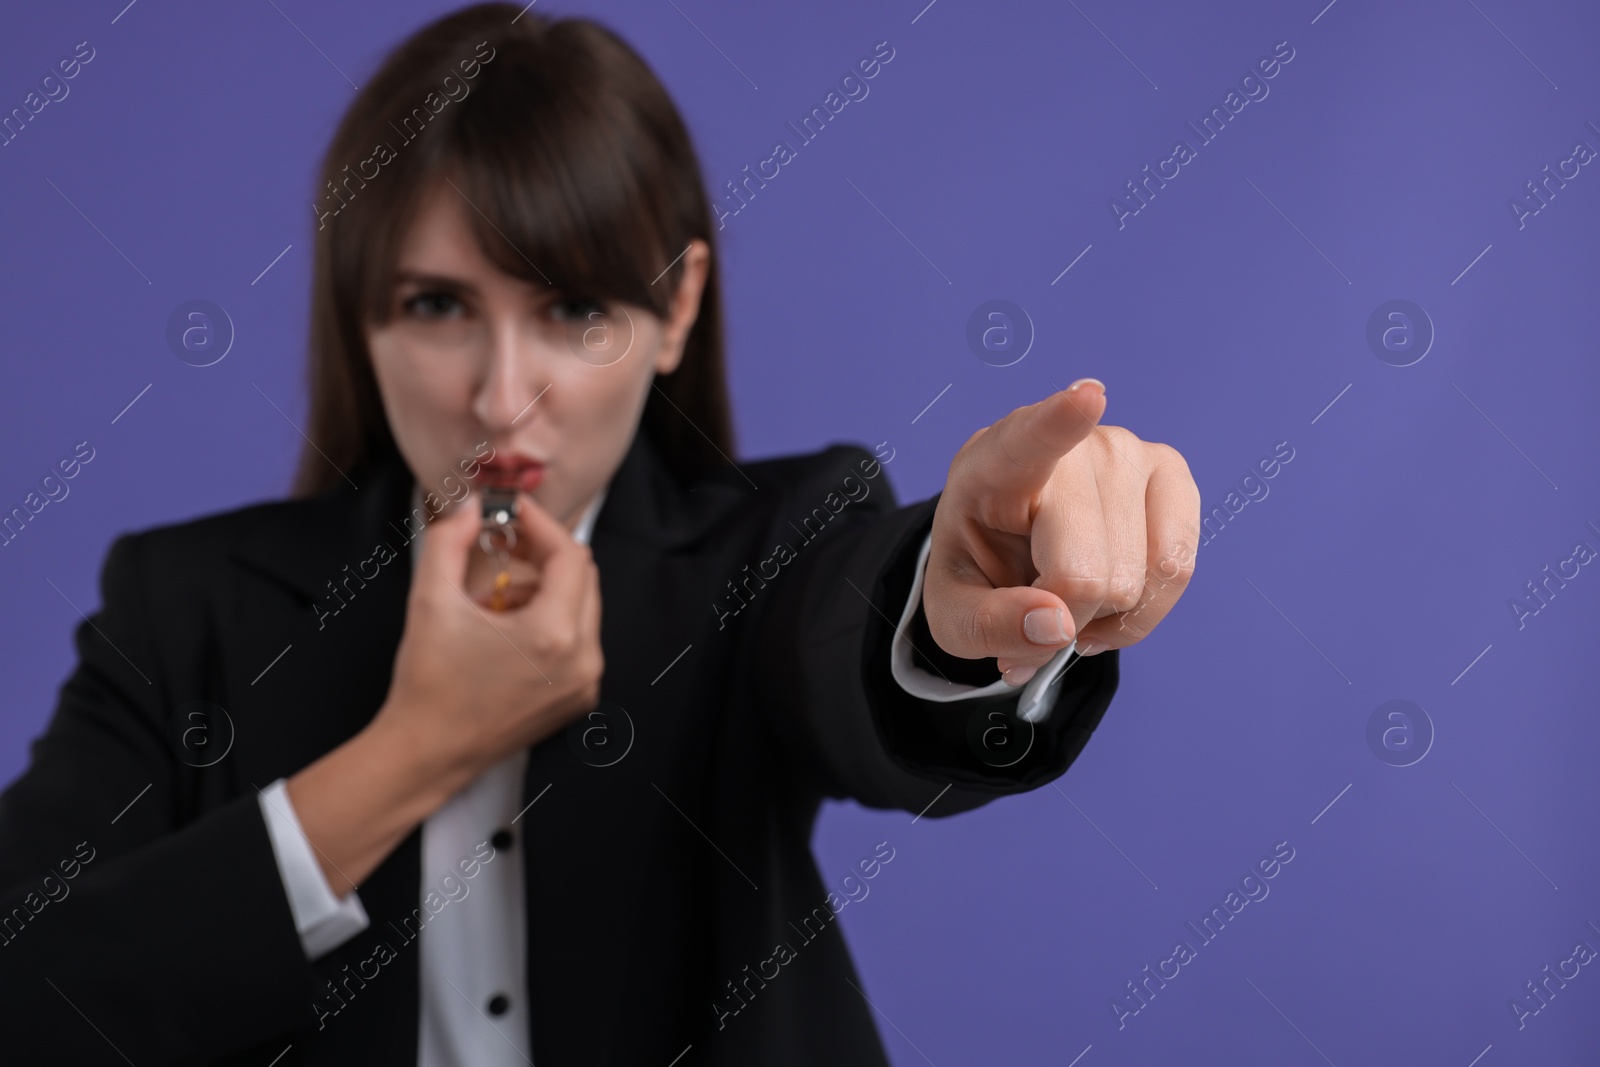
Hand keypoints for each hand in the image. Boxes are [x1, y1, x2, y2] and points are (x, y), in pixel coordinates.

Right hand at [370, 488, 604, 775]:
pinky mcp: (579, 698)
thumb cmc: (428, 682)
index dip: (540, 524)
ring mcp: (585, 683)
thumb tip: (472, 507)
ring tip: (491, 601)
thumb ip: (449, 539)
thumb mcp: (430, 599)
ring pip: (580, 608)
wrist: (426, 753)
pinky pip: (578, 640)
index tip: (511, 512)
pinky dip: (548, 622)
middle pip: (581, 578)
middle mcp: (583, 660)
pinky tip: (505, 631)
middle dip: (541, 555)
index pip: (569, 555)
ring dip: (541, 590)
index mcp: (554, 635)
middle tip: (500, 545)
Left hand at [922, 379, 1199, 685]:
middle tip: (1037, 607)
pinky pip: (1176, 568)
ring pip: (1136, 579)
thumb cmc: (981, 567)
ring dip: (1104, 615)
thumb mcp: (955, 614)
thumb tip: (1057, 625)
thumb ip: (989, 626)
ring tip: (1069, 594)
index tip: (1087, 397)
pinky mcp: (1170, 473)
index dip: (1061, 422)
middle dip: (1064, 619)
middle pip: (1085, 574)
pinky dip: (1144, 609)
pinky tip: (1110, 602)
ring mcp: (1127, 452)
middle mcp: (1070, 446)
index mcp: (993, 464)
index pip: (1032, 439)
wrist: (1011, 546)